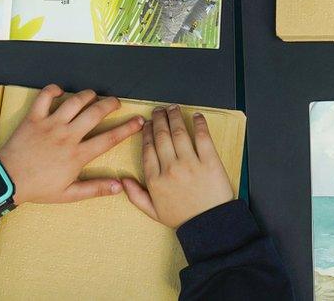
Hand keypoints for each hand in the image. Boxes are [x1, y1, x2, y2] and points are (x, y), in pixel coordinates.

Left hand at [0, 84, 144, 204]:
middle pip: (96, 113)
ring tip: (93, 96)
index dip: (127, 129)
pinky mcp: (34, 118)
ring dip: (88, 95)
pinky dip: (53, 90)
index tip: (139, 121)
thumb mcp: (68, 194)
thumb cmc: (38, 188)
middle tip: (116, 103)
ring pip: (75, 101)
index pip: (109, 139)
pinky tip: (60, 91)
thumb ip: (95, 189)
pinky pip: (44, 96)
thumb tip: (119, 186)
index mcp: (77, 155)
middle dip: (111, 104)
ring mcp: (50, 125)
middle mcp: (67, 136)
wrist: (6, 181)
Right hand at [121, 107, 232, 227]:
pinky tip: (196, 116)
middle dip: (159, 119)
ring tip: (173, 109)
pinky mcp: (209, 162)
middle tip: (159, 110)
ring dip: (175, 117)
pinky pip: (202, 137)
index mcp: (155, 180)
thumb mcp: (154, 212)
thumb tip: (123, 180)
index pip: (148, 148)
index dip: (147, 132)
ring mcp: (190, 164)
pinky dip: (199, 124)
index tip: (148, 124)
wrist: (210, 225)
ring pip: (179, 132)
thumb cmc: (183, 218)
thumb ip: (136, 195)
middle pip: (162, 136)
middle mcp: (170, 169)